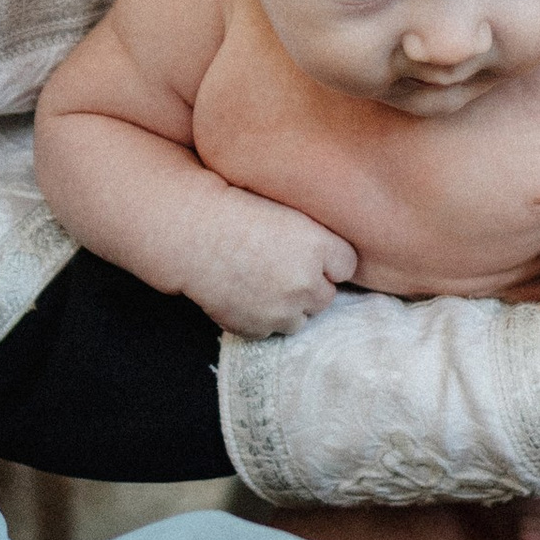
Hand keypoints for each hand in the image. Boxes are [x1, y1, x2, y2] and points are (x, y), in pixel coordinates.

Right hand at [186, 196, 358, 339]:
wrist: (192, 233)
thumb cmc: (237, 210)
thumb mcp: (289, 210)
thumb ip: (319, 235)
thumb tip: (337, 259)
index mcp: (319, 247)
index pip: (347, 266)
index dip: (328, 260)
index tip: (311, 252)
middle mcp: (306, 282)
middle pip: (326, 296)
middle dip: (310, 285)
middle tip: (282, 267)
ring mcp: (282, 310)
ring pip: (301, 318)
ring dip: (289, 306)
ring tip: (264, 282)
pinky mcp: (257, 327)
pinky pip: (271, 330)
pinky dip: (263, 318)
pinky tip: (246, 295)